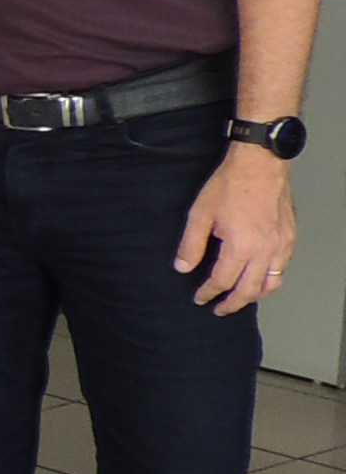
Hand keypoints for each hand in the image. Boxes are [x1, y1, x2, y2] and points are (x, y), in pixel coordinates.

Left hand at [177, 143, 299, 314]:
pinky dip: (270, 280)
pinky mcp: (289, 238)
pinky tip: (259, 278)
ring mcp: (281, 245)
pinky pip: (282, 268)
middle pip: (249, 290)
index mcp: (241, 246)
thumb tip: (183, 267)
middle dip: (232, 304)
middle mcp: (265, 250)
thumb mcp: (200, 214)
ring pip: (271, 283)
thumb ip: (191, 245)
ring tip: (239, 299)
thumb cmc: (231, 184)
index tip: (200, 298)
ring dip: (254, 295)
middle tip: (219, 309)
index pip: (222, 281)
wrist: (260, 164)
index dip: (208, 292)